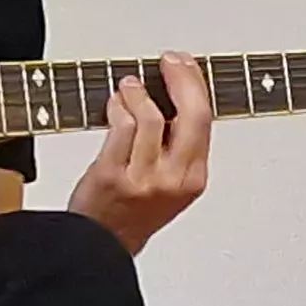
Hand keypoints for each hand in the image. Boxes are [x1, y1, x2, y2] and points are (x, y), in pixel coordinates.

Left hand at [68, 52, 212, 255]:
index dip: (196, 85)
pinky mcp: (114, 175)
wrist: (100, 244)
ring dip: (137, 93)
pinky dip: (118, 107)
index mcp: (193, 178)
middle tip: (169, 61)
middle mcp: (173, 179)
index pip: (204, 120)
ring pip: (151, 117)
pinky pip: (122, 127)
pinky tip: (115, 104)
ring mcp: (144, 178)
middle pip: (190, 114)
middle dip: (181, 78)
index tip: (185, 65)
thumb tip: (174, 94)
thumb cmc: (132, 213)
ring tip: (129, 87)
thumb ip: (178, 146)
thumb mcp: (171, 184)